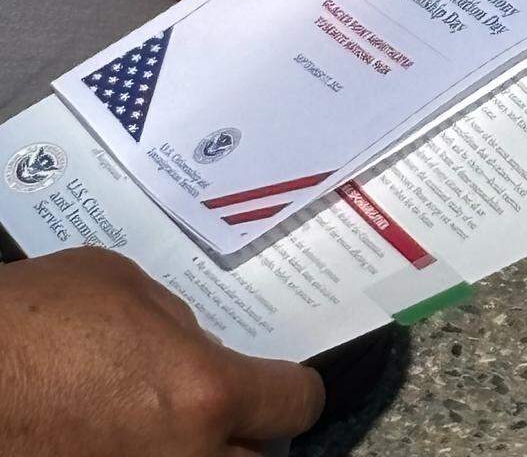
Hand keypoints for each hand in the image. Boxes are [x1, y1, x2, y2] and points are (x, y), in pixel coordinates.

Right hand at [0, 249, 324, 455]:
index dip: (294, 390)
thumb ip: (178, 324)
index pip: (293, 405)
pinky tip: (125, 439)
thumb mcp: (123, 287)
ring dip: (202, 453)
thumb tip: (195, 350)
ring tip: (177, 426)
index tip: (286, 385)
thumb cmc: (32, 323)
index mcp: (204, 393)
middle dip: (248, 435)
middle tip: (232, 412)